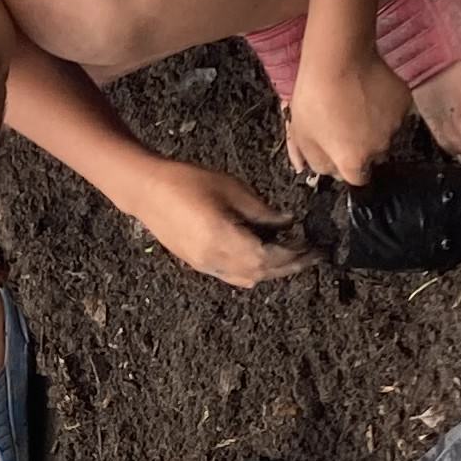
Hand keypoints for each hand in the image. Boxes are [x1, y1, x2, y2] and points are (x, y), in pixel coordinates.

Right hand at [132, 161, 314, 287]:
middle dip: (290, 266)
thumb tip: (288, 223)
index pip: (270, 258)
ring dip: (273, 271)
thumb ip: (262, 211)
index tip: (314, 246)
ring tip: (293, 255)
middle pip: (262, 273)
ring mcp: (206, 265)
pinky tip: (265, 256)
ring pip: (248, 278)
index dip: (295, 255)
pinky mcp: (199, 264)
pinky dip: (255, 270)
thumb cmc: (187, 181)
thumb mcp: (232, 189)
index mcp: (224, 239)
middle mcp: (215, 260)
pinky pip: (234, 276)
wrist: (146, 191)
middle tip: (311, 254)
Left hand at [285, 39, 411, 185]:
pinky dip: (386, 107)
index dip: (348, 165)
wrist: (337, 59)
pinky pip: (396, 112)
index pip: (357, 178)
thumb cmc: (314, 97)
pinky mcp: (404, 104)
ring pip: (386, 134)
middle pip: (374, 157)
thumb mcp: (300, 134)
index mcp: (353, 161)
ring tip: (356, 104)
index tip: (341, 150)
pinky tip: (369, 92)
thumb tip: (320, 173)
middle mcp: (379, 149)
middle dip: (362, 146)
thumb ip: (313, 161)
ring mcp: (395, 126)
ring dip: (375, 126)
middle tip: (346, 122)